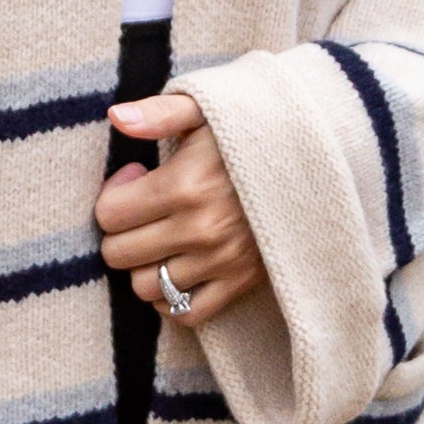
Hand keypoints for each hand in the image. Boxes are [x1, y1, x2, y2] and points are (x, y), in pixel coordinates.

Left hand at [97, 87, 265, 327]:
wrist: (314, 162)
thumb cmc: (249, 134)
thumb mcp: (208, 110)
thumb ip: (159, 112)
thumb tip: (116, 117)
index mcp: (185, 185)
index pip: (108, 214)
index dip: (113, 196)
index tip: (135, 179)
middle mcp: (201, 229)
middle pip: (119, 254)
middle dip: (122, 232)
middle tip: (144, 212)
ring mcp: (221, 261)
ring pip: (145, 288)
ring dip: (143, 266)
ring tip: (160, 240)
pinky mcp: (241, 283)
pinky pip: (185, 314)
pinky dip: (170, 299)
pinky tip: (176, 270)